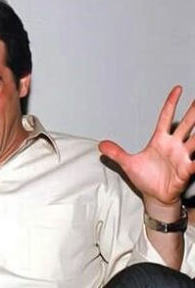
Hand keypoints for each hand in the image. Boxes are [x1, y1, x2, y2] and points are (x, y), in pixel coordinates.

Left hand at [99, 86, 194, 208]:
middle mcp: (174, 146)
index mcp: (160, 140)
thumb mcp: (128, 164)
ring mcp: (182, 157)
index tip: (178, 89)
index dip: (171, 103)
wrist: (155, 197)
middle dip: (193, 111)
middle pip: (186, 124)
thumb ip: (116, 153)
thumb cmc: (146, 179)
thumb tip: (101, 145)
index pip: (166, 117)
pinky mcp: (186, 170)